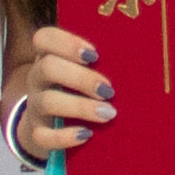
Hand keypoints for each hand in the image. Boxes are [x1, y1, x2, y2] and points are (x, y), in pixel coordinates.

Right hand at [9, 25, 118, 166]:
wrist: (53, 127)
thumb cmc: (81, 90)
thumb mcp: (85, 72)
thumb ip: (102, 63)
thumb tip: (139, 57)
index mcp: (49, 56)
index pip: (44, 38)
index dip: (66, 43)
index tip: (94, 55)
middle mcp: (38, 78)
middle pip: (48, 67)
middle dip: (81, 78)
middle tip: (108, 90)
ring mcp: (35, 106)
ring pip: (47, 102)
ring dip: (81, 106)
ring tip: (108, 113)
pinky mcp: (37, 133)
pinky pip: (43, 136)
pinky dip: (65, 136)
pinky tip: (87, 135)